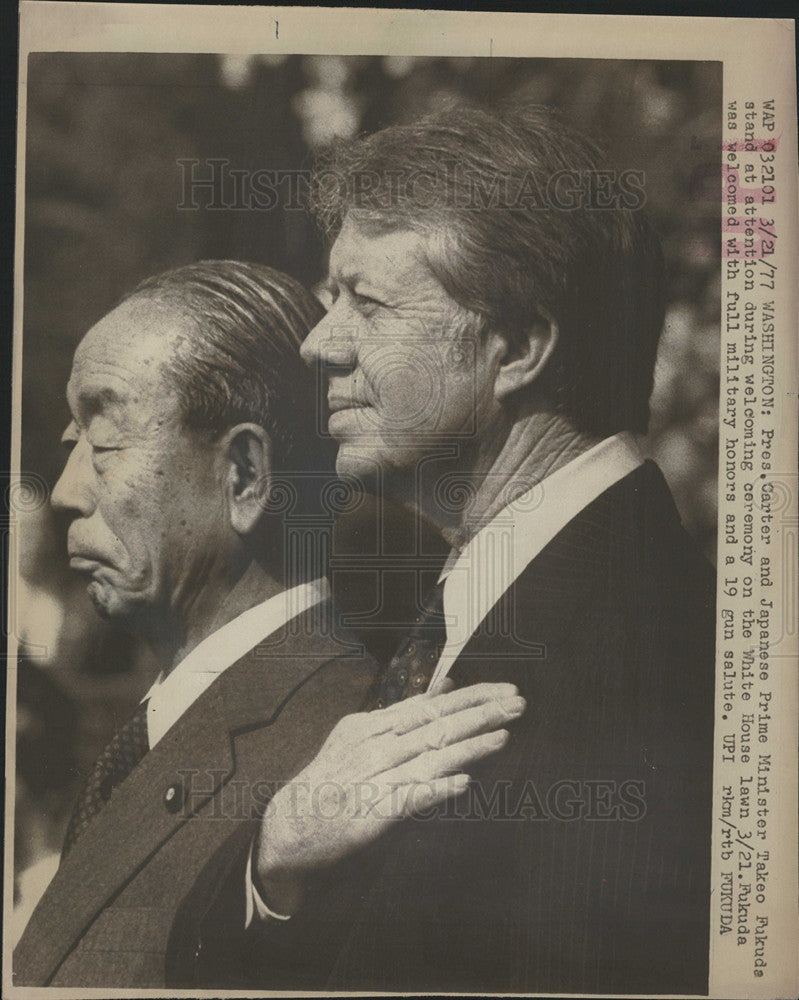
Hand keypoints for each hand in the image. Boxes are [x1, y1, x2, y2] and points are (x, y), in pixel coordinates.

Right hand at [254, 682, 525, 914]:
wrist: (289, 827)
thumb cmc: (332, 780)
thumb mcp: (361, 736)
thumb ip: (403, 714)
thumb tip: (445, 689)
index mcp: (372, 726)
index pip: (430, 706)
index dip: (470, 697)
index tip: (503, 690)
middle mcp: (373, 748)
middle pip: (435, 726)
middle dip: (480, 713)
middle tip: (517, 702)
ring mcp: (372, 780)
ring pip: (428, 758)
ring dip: (468, 747)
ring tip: (503, 735)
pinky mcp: (370, 815)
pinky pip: (408, 800)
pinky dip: (434, 790)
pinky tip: (462, 784)